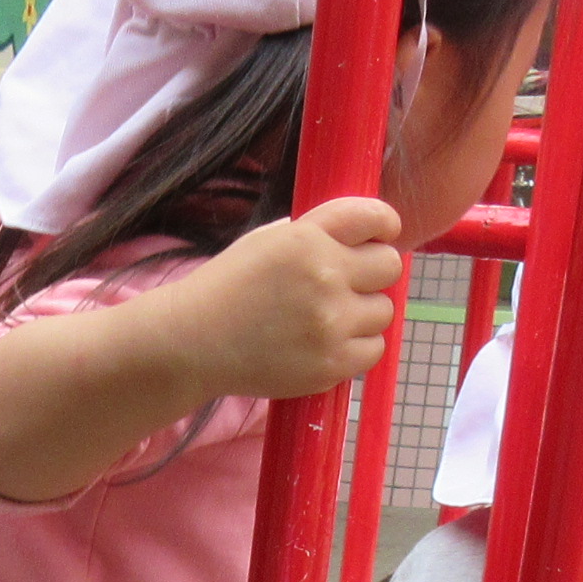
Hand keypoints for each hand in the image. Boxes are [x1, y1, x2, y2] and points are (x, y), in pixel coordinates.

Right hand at [156, 200, 406, 405]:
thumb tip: (364, 238)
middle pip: (389, 266)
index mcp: (308, 238)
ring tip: (329, 320)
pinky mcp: (330, 364)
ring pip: (384, 311)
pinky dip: (357, 348)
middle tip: (348, 285)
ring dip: (364, 314)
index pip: (375, 217)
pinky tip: (327, 344)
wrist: (192, 342)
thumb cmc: (228, 288)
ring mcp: (330, 323)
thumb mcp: (267, 240)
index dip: (385, 226)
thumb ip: (316, 233)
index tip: (382, 236)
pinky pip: (373, 350)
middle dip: (373, 272)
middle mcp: (324, 276)